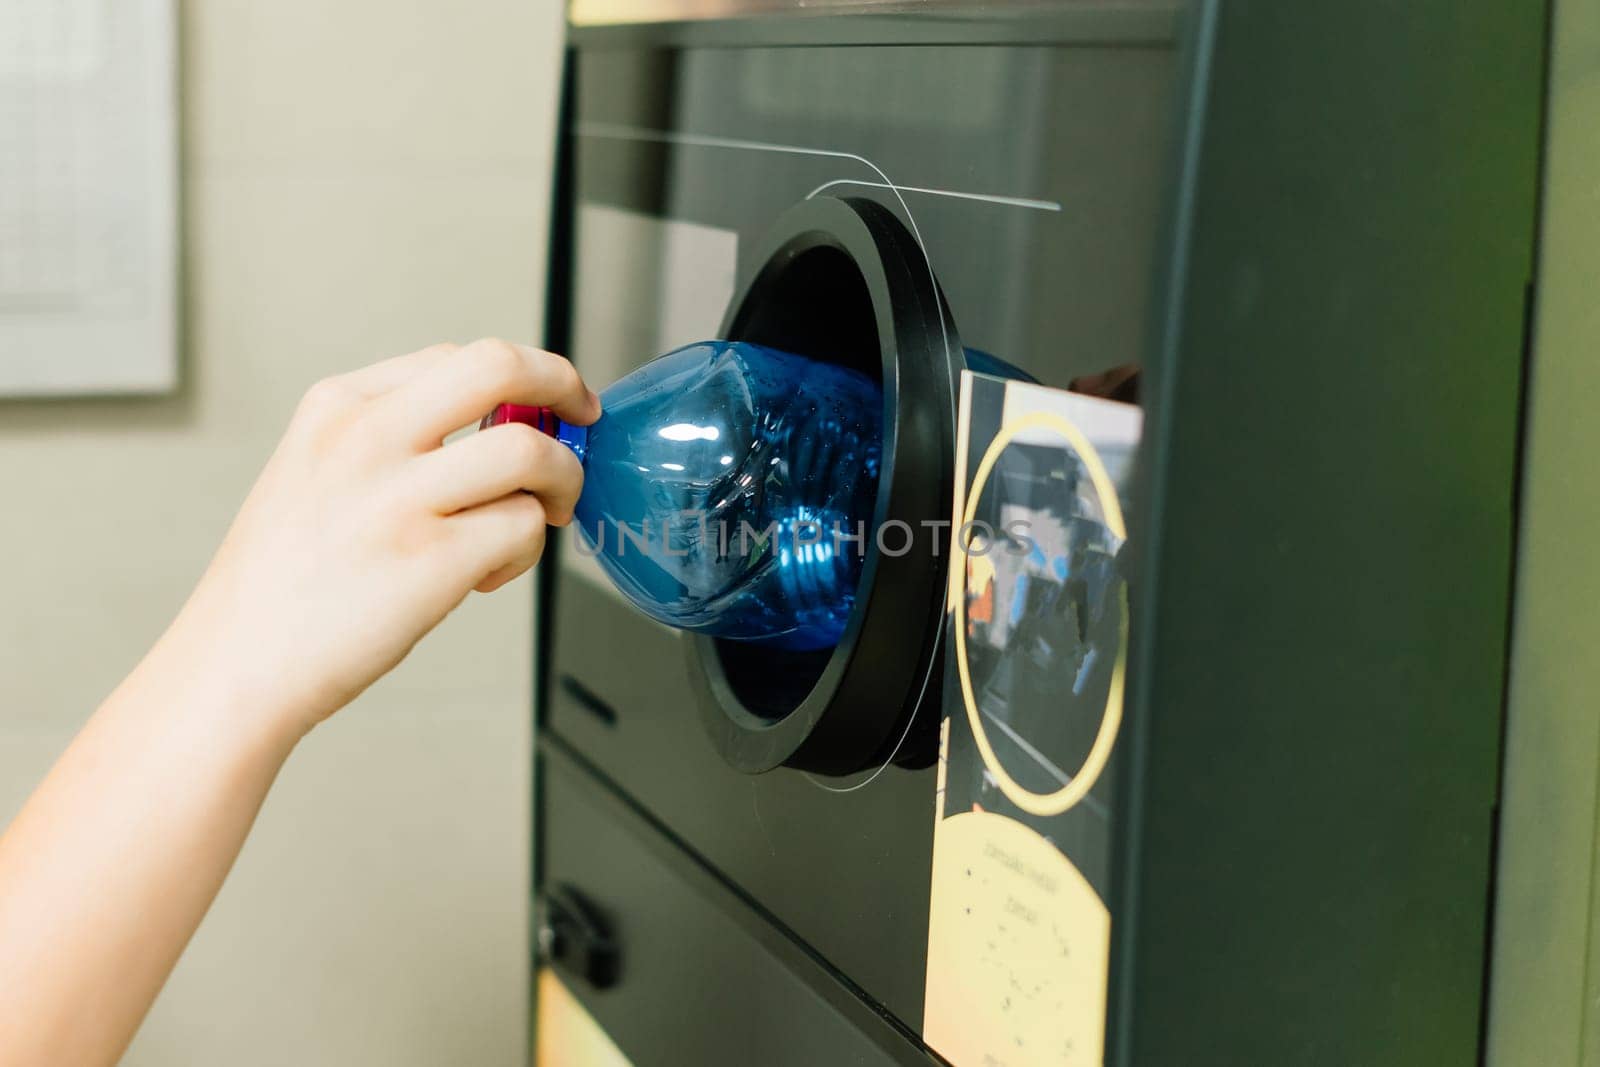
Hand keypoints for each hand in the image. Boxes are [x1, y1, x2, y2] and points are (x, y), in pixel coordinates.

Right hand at [170, 338, 599, 738]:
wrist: (235, 665)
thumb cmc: (284, 582)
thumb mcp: (315, 472)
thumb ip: (394, 439)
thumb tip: (502, 427)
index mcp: (337, 407)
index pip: (457, 358)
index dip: (518, 380)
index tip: (541, 408)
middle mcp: (367, 438)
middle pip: (500, 365)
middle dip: (563, 385)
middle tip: (582, 418)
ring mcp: (399, 498)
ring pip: (531, 452)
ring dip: (562, 482)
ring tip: (545, 515)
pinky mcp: (432, 560)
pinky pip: (524, 527)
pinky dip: (527, 550)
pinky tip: (488, 575)